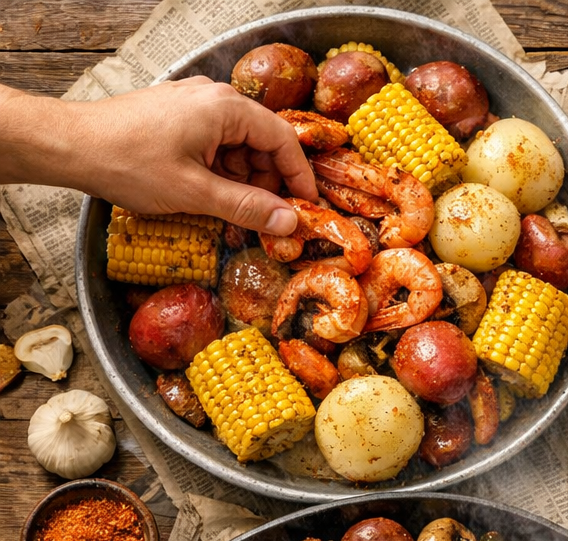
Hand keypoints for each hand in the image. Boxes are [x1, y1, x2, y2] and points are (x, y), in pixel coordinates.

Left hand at [0, 78, 315, 233]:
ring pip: (238, 147)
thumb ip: (247, 207)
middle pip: (263, 143)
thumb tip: (289, 222)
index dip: (299, 177)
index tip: (306, 208)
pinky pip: (215, 145)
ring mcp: (193, 106)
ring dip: (242, 181)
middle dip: (268, 183)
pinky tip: (209, 197)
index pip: (284, 140)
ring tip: (231, 213)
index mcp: (226, 108)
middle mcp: (214, 99)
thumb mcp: (194, 192)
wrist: (69, 145)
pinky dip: (220, 172)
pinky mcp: (177, 117)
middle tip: (266, 219)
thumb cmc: (127, 162)